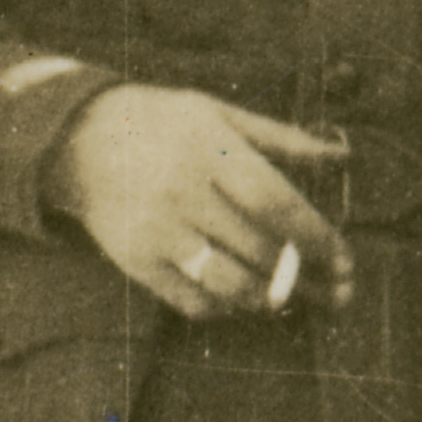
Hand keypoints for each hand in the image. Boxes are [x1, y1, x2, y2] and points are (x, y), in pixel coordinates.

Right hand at [41, 88, 354, 321]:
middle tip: (335, 291)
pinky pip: (192, 300)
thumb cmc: (160, 123)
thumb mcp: (218, 113)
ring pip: (229, 283)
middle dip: (307, 277)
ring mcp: (156, 230)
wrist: (77, 139)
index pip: (275, 202)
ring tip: (292, 297)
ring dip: (270, 298)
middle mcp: (182, 190)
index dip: (316, 236)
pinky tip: (244, 299)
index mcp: (208, 148)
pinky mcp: (135, 260)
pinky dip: (227, 307)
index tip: (344, 259)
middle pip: (259, 248)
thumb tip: (339, 155)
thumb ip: (280, 138)